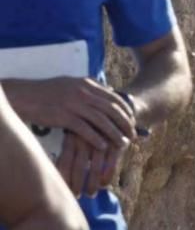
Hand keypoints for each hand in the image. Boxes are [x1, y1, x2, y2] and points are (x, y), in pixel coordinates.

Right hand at [4, 77, 135, 151]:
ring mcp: (74, 104)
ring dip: (115, 134)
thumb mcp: (73, 83)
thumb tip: (111, 90)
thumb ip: (92, 86)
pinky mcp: (64, 116)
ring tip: (122, 143)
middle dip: (126, 124)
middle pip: (112, 110)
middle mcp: (83, 93)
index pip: (115, 99)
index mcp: (88, 84)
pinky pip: (85, 129)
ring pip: (102, 121)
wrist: (26, 96)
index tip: (133, 122)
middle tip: (132, 135)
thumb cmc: (50, 92)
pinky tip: (103, 146)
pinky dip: (97, 138)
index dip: (127, 112)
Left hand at [57, 132, 125, 196]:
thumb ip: (68, 148)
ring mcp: (101, 141)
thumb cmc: (90, 126)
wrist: (113, 108)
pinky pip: (111, 163)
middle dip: (76, 184)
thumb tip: (54, 170)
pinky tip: (104, 184)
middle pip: (78, 167)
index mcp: (72, 137)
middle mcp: (85, 140)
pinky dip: (107, 175)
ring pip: (95, 167)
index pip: (64, 161)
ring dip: (92, 184)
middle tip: (75, 197)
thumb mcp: (75, 132)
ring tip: (90, 194)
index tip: (63, 190)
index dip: (64, 178)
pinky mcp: (116, 143)